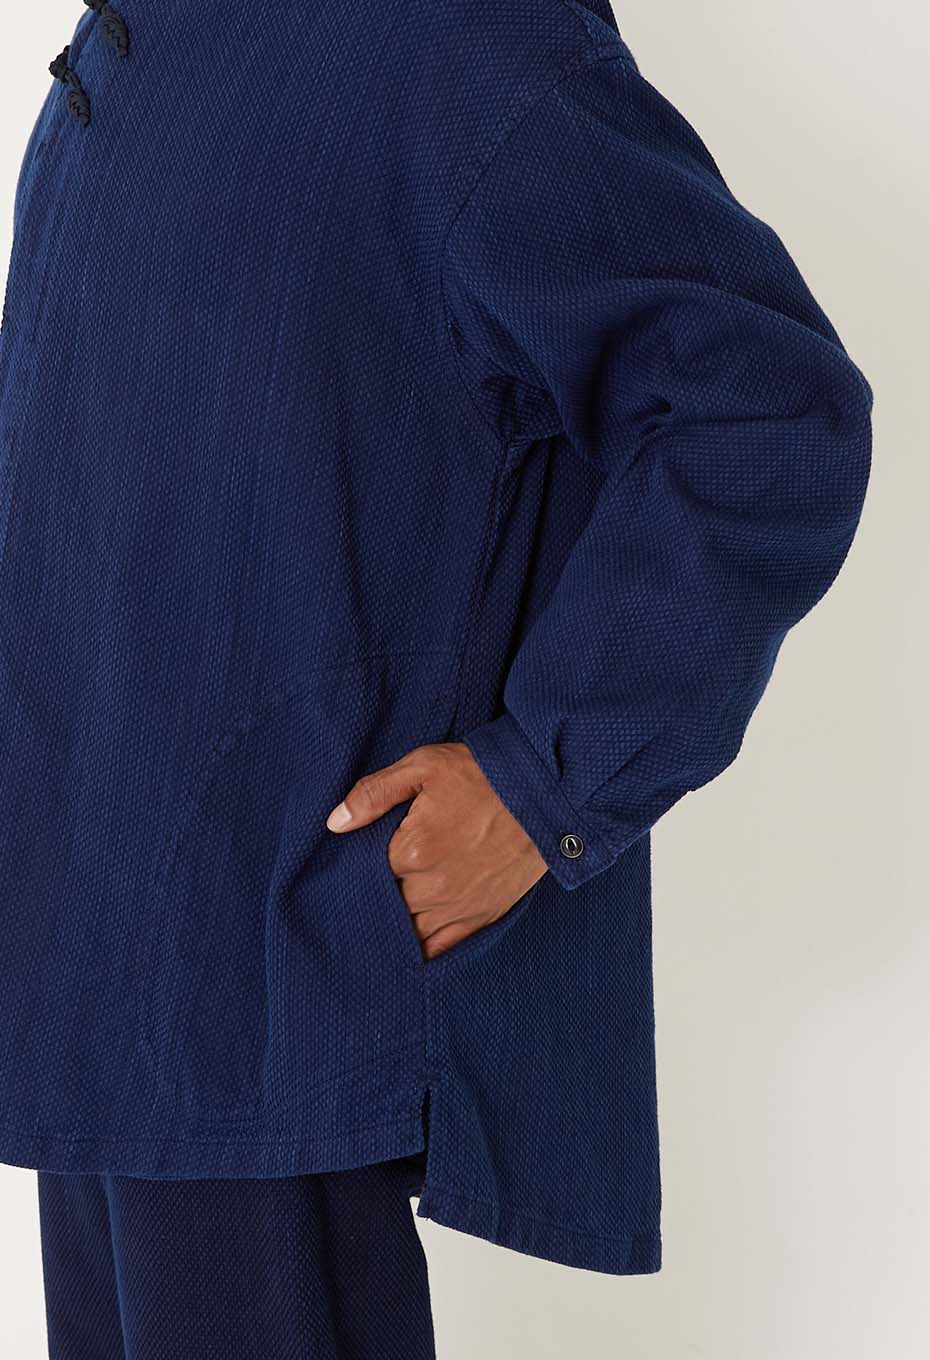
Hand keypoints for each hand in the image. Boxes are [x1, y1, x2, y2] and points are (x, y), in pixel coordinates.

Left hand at [326, 743, 546, 959]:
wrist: (546, 792)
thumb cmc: (482, 775)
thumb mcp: (424, 766)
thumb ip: (375, 793)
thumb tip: (335, 824)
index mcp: (412, 850)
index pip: (364, 873)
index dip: (359, 866)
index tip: (359, 858)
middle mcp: (432, 887)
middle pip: (384, 904)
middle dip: (376, 894)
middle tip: (375, 881)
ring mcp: (458, 907)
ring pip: (408, 932)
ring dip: (396, 923)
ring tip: (387, 912)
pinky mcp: (481, 918)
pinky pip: (441, 948)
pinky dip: (422, 948)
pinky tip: (409, 943)